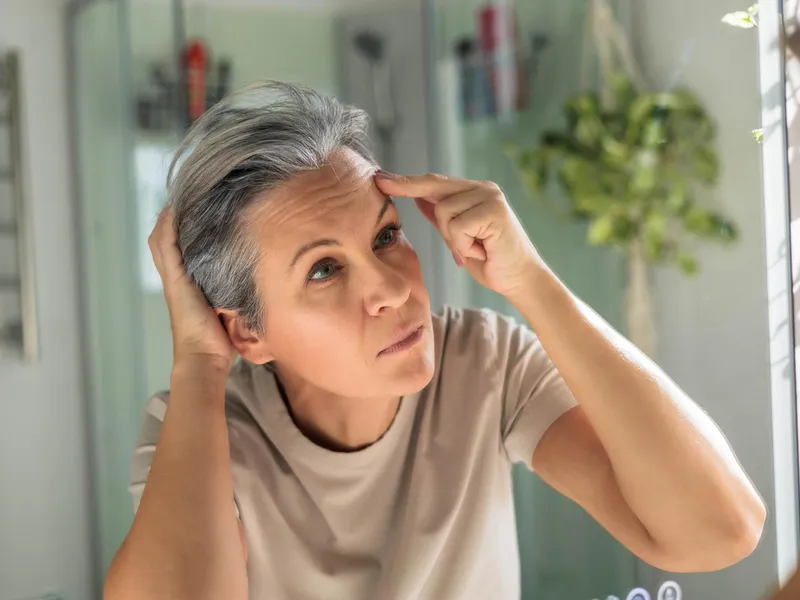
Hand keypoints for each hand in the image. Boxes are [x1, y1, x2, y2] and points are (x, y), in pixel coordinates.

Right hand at [149, 208, 235, 373]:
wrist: (205, 358)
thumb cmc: (220, 342)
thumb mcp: (231, 309)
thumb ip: (239, 294)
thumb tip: (266, 282)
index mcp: (187, 284)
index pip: (178, 248)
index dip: (183, 228)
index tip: (200, 208)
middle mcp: (177, 278)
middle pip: (165, 238)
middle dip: (176, 216)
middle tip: (191, 194)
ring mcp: (174, 278)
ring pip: (162, 238)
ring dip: (171, 216)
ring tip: (186, 193)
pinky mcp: (176, 279)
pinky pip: (166, 244)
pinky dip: (170, 225)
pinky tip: (178, 207)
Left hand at [374, 171, 545, 299]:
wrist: (519, 279)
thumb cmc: (490, 260)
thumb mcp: (457, 237)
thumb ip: (440, 216)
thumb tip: (417, 198)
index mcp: (473, 191)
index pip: (432, 182)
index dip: (405, 181)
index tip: (379, 179)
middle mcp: (483, 188)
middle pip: (434, 191)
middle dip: (437, 222)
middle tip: (457, 246)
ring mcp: (490, 196)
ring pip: (443, 213)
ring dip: (454, 240)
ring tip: (476, 249)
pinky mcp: (494, 210)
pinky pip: (457, 227)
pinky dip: (463, 246)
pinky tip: (482, 251)